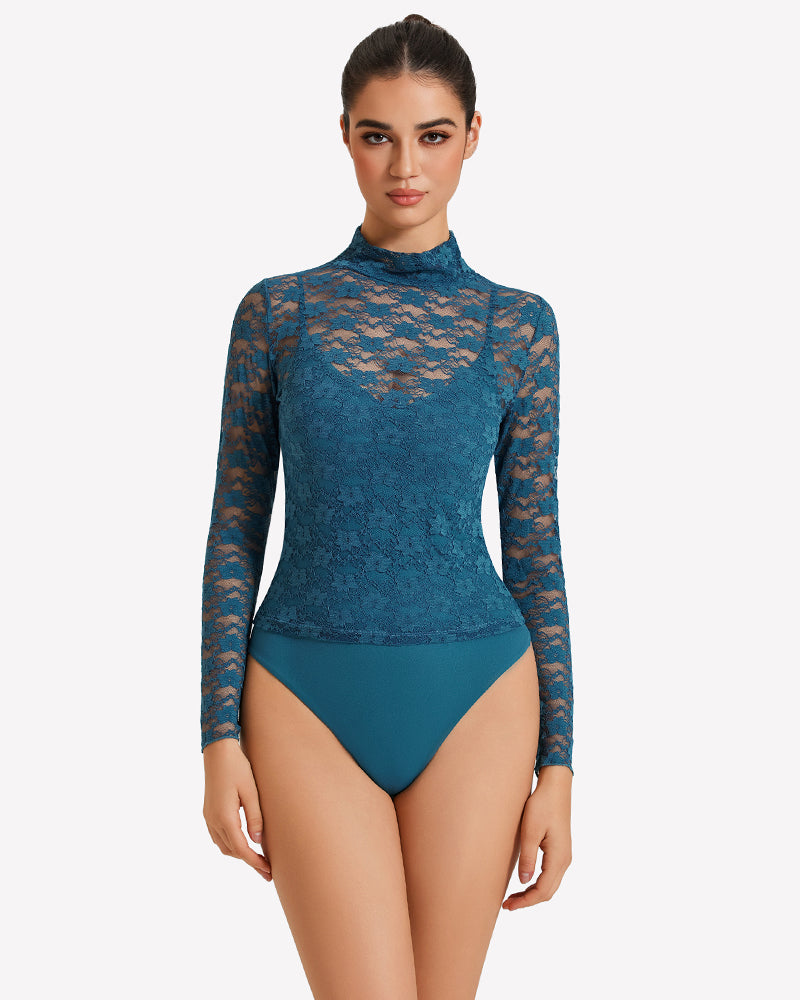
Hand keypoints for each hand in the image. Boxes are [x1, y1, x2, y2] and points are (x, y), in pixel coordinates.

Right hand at [202, 737, 272, 881]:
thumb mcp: (251, 792)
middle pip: (232, 851)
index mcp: (225, 817)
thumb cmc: (238, 768)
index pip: (241, 849)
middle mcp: (213, 821)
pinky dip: (231, 844)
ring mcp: (208, 817)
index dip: (255, 862)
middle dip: (249, 861)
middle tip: (267, 870)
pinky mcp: (208, 812)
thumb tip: (257, 841)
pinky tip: (242, 843)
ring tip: (257, 859)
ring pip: (224, 846)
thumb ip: (255, 817)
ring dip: (239, 854)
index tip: (268, 871)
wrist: (218, 752)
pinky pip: (218, 836)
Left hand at [502, 765, 571, 909]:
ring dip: (532, 893)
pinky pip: (550, 875)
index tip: (507, 906)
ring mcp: (563, 856)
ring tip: (513, 897)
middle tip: (507, 905)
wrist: (556, 787)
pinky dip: (537, 883)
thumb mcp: (530, 831)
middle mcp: (564, 860)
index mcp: (559, 858)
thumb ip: (527, 858)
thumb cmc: (542, 805)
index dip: (525, 901)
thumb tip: (524, 882)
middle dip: (528, 901)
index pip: (542, 890)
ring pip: (550, 884)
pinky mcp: (559, 850)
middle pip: (548, 891)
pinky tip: (524, 881)